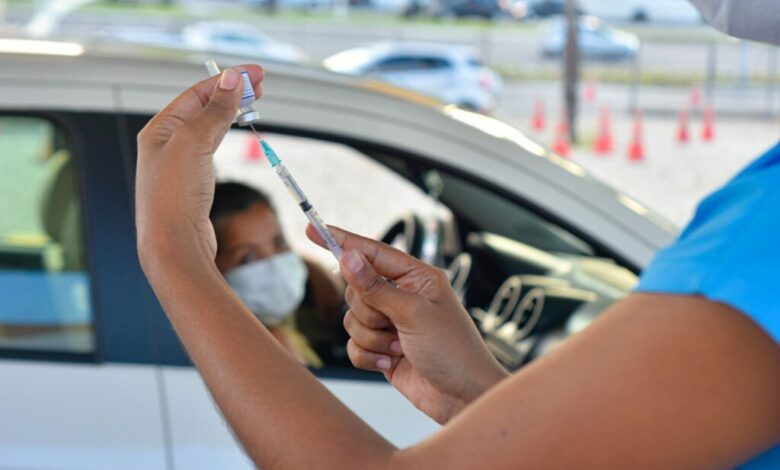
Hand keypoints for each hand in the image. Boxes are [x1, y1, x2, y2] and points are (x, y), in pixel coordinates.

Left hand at [136, 66, 263, 266]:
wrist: (174, 244)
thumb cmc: (174, 197)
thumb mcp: (194, 143)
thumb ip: (215, 110)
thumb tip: (231, 80)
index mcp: (159, 129)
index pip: (197, 93)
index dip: (228, 81)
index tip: (256, 74)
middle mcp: (166, 144)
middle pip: (202, 107)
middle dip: (232, 93)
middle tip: (260, 85)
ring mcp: (179, 163)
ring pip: (208, 127)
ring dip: (230, 112)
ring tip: (253, 102)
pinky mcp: (192, 181)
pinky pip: (210, 147)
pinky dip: (225, 133)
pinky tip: (233, 130)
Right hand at [307, 226, 507, 423]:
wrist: (462, 397)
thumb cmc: (453, 350)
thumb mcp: (413, 313)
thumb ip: (375, 286)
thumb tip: (348, 257)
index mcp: (416, 277)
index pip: (371, 252)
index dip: (341, 240)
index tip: (313, 229)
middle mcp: (401, 296)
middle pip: (355, 289)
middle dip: (368, 311)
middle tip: (393, 324)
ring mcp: (390, 323)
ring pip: (351, 319)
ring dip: (372, 338)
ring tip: (400, 348)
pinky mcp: (381, 348)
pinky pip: (353, 345)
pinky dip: (369, 356)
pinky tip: (391, 363)